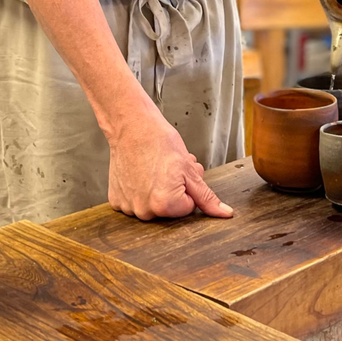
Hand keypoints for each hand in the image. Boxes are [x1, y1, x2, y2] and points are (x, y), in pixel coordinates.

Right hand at [105, 113, 233, 221]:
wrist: (132, 126)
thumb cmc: (160, 142)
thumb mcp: (190, 170)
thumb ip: (207, 197)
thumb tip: (225, 213)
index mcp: (165, 205)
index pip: (188, 207)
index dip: (188, 188)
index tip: (179, 173)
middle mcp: (144, 211)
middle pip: (170, 208)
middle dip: (174, 191)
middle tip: (168, 169)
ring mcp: (128, 207)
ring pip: (153, 205)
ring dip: (156, 191)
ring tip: (153, 169)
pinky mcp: (116, 201)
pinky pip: (135, 202)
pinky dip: (138, 191)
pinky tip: (138, 174)